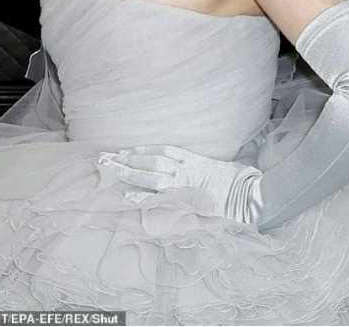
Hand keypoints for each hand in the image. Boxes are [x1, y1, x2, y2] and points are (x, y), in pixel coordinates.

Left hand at [97, 143, 260, 218]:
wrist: (243, 192)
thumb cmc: (229, 179)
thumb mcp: (209, 166)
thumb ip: (191, 165)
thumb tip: (174, 166)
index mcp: (188, 158)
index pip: (159, 151)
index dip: (140, 151)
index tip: (124, 150)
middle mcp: (182, 167)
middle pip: (149, 161)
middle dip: (127, 159)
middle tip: (105, 158)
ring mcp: (182, 182)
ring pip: (150, 175)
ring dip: (129, 173)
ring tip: (110, 170)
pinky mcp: (183, 198)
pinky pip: (159, 196)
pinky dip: (142, 196)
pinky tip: (127, 195)